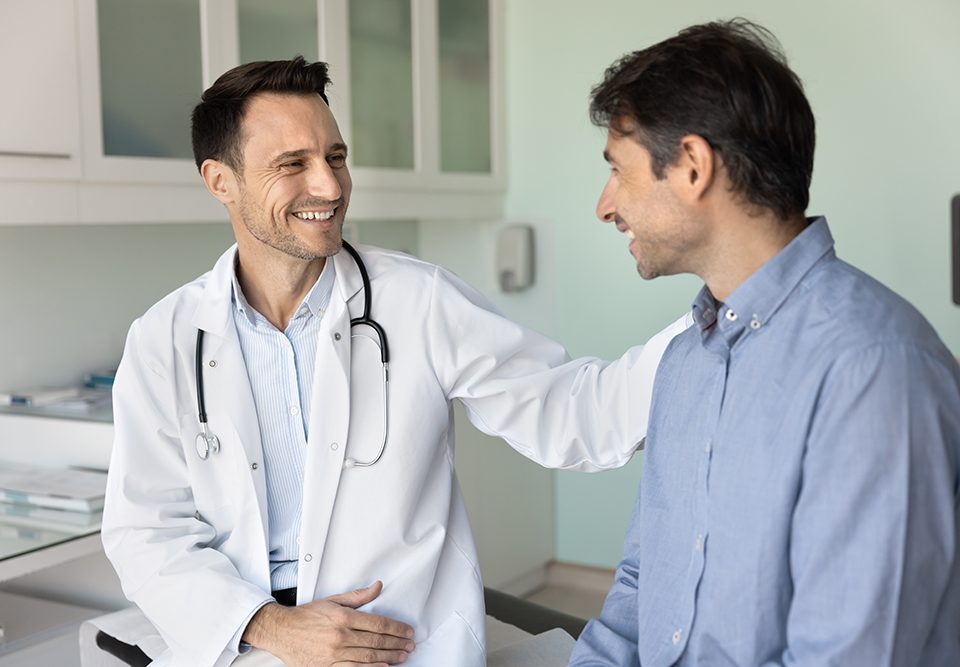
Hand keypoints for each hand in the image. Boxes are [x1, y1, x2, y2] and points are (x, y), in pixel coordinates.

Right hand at [243, 581, 415, 665]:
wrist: (281, 631)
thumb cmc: (306, 616)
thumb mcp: (332, 601)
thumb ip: (358, 596)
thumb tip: (378, 587)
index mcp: (343, 618)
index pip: (378, 623)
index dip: (396, 628)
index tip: (407, 631)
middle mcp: (340, 636)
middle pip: (377, 641)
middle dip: (397, 644)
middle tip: (410, 645)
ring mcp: (334, 654)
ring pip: (369, 658)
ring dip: (389, 658)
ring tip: (402, 656)